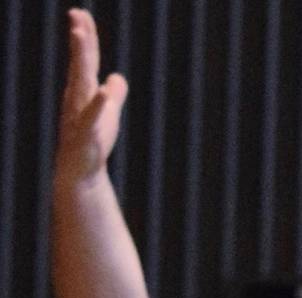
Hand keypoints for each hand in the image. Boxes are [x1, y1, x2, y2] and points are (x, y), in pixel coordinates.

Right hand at [57, 9, 128, 185]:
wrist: (81, 170)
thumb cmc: (92, 140)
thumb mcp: (108, 113)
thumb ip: (113, 94)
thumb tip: (117, 78)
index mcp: (83, 90)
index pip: (85, 59)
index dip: (85, 37)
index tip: (81, 13)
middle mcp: (77, 97)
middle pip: (80, 63)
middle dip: (80, 39)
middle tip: (76, 15)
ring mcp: (78, 113)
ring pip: (80, 82)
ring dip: (80, 58)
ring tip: (79, 35)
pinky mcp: (85, 133)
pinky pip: (91, 116)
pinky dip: (98, 103)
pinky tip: (103, 90)